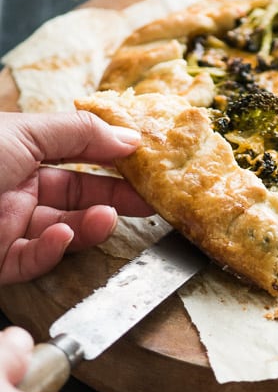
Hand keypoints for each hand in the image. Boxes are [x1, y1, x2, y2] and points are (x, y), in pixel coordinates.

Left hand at [0, 110, 152, 283]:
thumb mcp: (23, 133)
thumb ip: (80, 135)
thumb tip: (131, 137)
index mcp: (20, 155)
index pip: (77, 159)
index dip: (112, 163)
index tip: (146, 167)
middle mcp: (16, 191)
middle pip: (76, 198)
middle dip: (113, 200)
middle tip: (150, 204)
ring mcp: (7, 228)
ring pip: (62, 231)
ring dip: (88, 226)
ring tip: (108, 218)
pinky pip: (33, 259)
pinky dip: (52, 249)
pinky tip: (63, 235)